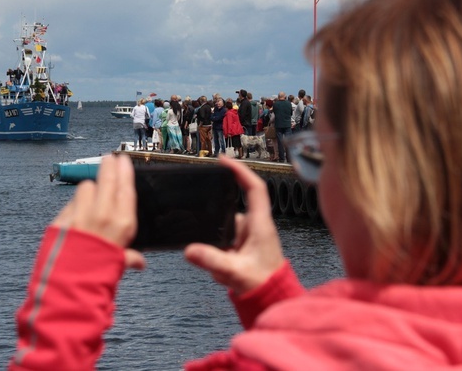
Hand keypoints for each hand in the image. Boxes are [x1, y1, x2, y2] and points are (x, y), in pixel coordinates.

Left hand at [51, 155, 145, 269]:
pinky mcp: (61, 220)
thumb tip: (138, 262)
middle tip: (108, 158)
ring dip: (89, 190)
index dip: (125, 171)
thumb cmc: (98, 278)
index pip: (125, 188)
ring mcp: (79, 215)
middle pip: (106, 180)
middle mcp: (102, 215)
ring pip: (85, 188)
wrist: (69, 290)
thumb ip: (128, 258)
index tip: (123, 160)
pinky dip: (73, 207)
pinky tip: (75, 216)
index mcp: (121, 224)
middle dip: (108, 166)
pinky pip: (69, 205)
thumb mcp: (118, 267)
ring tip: (91, 197)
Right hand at [184, 157, 284, 294]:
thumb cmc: (263, 283)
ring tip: (221, 268)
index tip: (224, 160)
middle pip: (232, 209)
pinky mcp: (242, 248)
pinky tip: (221, 273)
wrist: (272, 300)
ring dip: (218, 248)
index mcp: (260, 224)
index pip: (254, 188)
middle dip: (216, 222)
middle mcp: (255, 226)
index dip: (240, 171)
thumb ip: (212, 260)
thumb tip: (189, 250)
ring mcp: (248, 237)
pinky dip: (218, 256)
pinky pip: (223, 244)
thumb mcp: (235, 271)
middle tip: (210, 238)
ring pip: (224, 230)